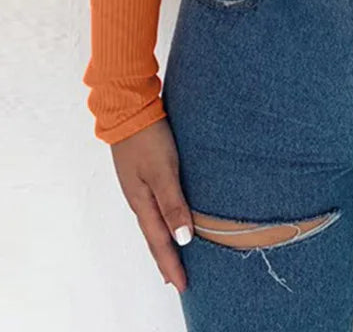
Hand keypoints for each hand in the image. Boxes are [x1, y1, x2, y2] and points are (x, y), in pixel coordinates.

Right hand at [110, 116, 192, 292]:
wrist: (128, 107)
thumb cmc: (147, 138)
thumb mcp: (163, 171)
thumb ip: (173, 204)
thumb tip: (183, 240)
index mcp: (142, 202)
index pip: (159, 241)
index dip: (170, 264)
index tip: (181, 286)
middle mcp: (138, 197)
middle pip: (154, 235)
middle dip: (165, 259)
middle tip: (176, 280)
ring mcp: (139, 185)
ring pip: (153, 220)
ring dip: (164, 240)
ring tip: (173, 256)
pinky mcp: (143, 171)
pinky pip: (154, 204)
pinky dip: (162, 219)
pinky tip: (168, 217)